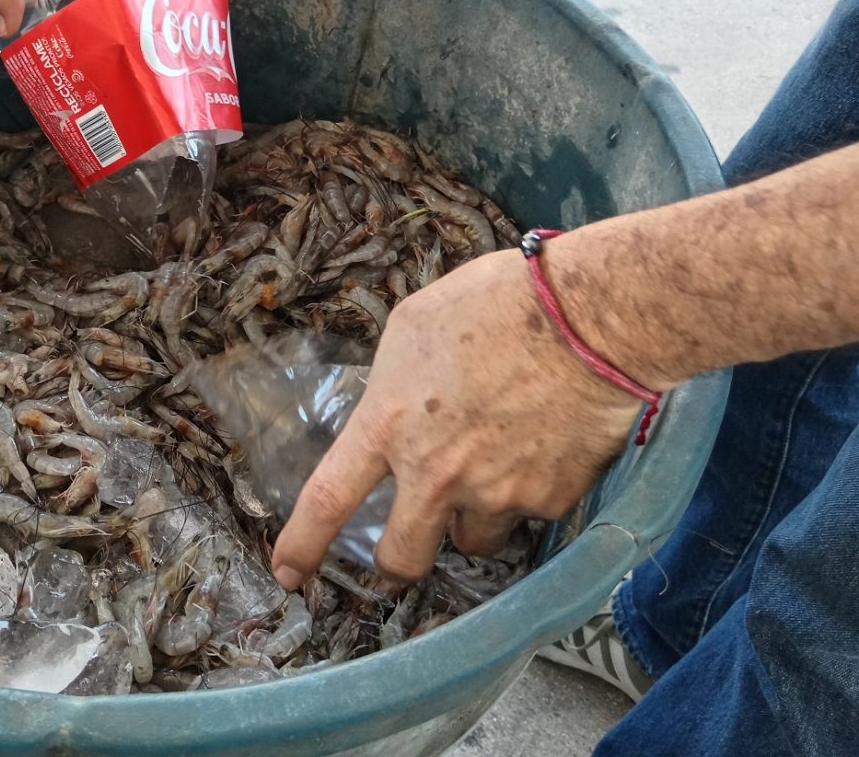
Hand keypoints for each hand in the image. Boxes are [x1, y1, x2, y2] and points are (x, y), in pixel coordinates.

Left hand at [271, 245, 646, 589]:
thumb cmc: (495, 302)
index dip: (303, 545)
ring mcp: (496, 493)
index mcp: (389, 423)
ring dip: (471, 517)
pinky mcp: (551, 500)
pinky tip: (544, 443)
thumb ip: (393, 381)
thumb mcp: (413, 327)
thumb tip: (394, 406)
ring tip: (493, 465)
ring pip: (473, 538)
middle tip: (399, 557)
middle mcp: (437, 473)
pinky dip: (529, 490)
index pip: (328, 499)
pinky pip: (529, 512)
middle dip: (395, 566)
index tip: (286, 573)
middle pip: (402, 557)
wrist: (588, 318)